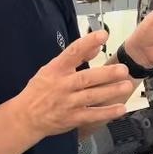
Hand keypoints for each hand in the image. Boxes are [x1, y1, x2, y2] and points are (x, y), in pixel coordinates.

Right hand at [13, 30, 137, 138]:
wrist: (26, 117)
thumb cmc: (40, 90)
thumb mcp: (52, 69)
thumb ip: (76, 58)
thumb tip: (97, 46)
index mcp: (56, 70)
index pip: (73, 53)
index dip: (88, 43)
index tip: (103, 35)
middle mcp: (63, 85)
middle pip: (86, 78)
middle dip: (106, 74)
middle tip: (123, 69)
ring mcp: (68, 103)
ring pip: (92, 96)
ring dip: (111, 91)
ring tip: (127, 86)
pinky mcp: (72, 118)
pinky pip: (92, 115)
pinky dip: (107, 113)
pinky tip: (121, 108)